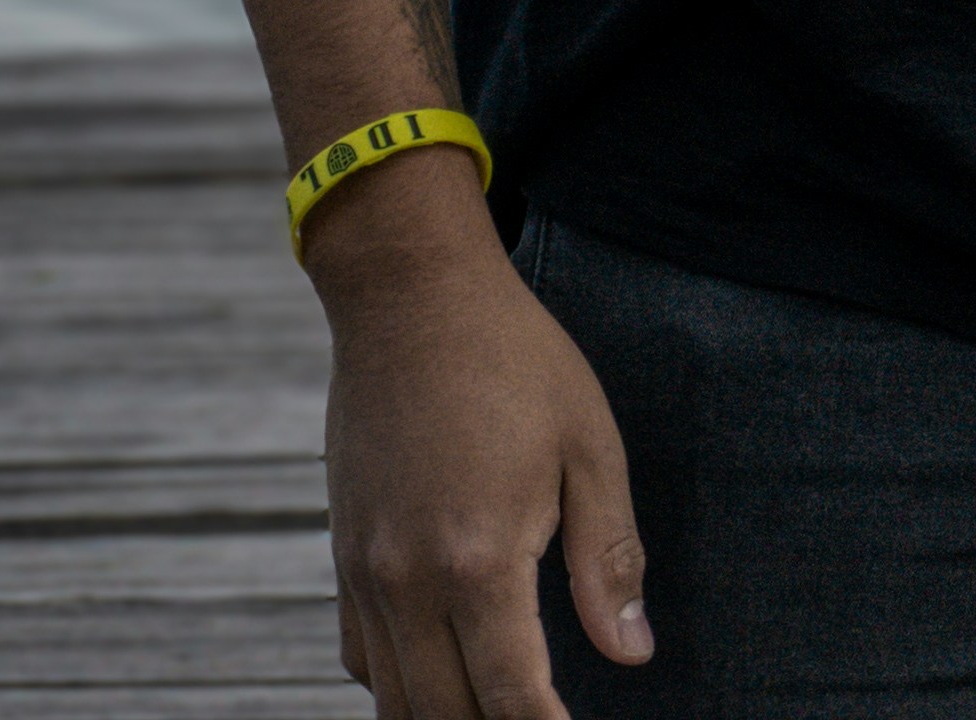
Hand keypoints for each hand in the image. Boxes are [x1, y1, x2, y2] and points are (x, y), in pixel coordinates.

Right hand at [309, 170, 651, 718]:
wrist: (410, 297)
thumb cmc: (516, 361)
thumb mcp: (590, 448)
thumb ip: (609, 560)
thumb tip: (632, 653)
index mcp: (478, 560)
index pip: (513, 700)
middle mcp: (408, 582)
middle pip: (446, 718)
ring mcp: (364, 574)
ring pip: (393, 702)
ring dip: (447, 719)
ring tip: (500, 710)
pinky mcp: (343, 556)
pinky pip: (361, 658)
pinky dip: (400, 686)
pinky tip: (445, 672)